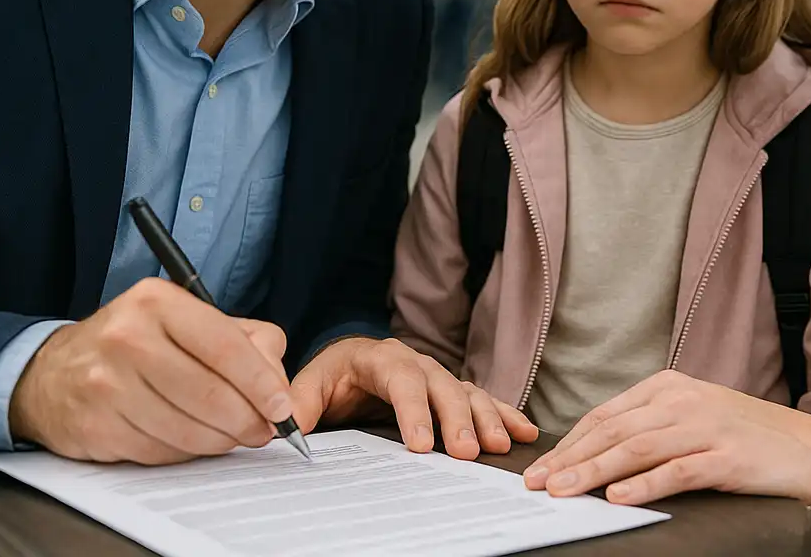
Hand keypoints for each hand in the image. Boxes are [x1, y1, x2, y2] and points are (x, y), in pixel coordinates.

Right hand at [10, 278, 292, 464]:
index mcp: (158, 302)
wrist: (53, 372)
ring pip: (187, 428)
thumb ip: (247, 342)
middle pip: (209, 394)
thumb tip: (279, 387)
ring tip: (233, 436)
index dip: (262, 383)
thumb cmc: (138, 343)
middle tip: (264, 430)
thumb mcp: (190, 320)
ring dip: (221, 441)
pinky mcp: (94, 426)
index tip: (282, 407)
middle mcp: (127, 338)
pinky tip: (192, 441)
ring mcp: (106, 384)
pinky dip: (186, 452)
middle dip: (248, 420)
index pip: (226, 347)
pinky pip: (159, 451)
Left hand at [289, 337, 538, 459]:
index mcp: (380, 358)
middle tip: (466, 452)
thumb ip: (300, 404)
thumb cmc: (332, 377)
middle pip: (441, 387)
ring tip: (499, 447)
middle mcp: (416, 363)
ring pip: (467, 393)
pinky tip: (523, 431)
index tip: (421, 445)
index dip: (413, 412)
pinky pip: (483, 400)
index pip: (400, 381)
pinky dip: (504, 415)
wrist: (350, 363)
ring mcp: (438, 377)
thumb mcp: (311, 386)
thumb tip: (287, 427)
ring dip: (486, 419)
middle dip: (456, 420)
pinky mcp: (451, 392)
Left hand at [522, 371, 810, 519]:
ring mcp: (704, 427)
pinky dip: (642, 485)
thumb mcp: (695, 417)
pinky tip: (617, 498)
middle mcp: (683, 401)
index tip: (543, 467)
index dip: (570, 442)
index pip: (606, 415)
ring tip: (564, 492)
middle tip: (539, 484)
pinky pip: (675, 472)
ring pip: (635, 450)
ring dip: (592, 472)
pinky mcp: (725, 457)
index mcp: (670, 387)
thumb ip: (652, 427)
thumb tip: (597, 455)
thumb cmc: (750, 438)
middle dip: (570, 459)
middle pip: (613, 432)